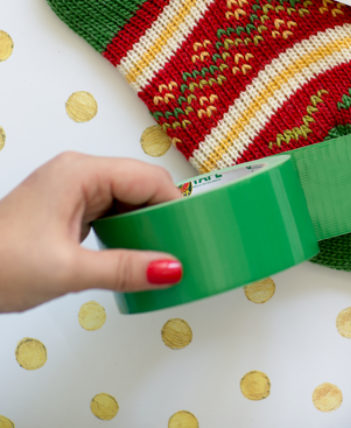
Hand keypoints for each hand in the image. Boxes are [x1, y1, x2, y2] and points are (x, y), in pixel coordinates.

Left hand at [0, 152, 182, 311]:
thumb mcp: (68, 270)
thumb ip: (124, 268)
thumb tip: (170, 269)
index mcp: (81, 172)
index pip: (148, 179)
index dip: (174, 205)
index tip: (191, 233)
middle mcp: (79, 172)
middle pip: (141, 185)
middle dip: (162, 215)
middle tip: (179, 246)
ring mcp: (73, 187)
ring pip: (129, 198)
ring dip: (145, 223)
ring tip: (160, 252)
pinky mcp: (69, 205)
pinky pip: (112, 209)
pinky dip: (127, 228)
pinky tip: (134, 250)